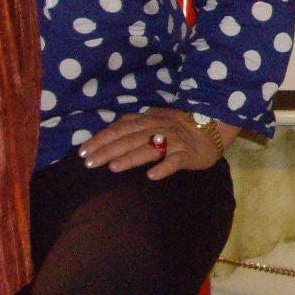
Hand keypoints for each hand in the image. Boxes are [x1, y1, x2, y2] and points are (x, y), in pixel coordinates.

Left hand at [79, 108, 235, 179]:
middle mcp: (158, 128)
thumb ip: (133, 124)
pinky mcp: (187, 155)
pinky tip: (152, 176)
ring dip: (131, 157)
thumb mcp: (154, 119)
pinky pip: (175, 161)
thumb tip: (109, 131)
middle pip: (129, 139)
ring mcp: (173, 142)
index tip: (82, 152)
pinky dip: (164, 167)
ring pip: (149, 149)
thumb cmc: (178, 126)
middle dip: (107, 151)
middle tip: (89, 164)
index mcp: (147, 119)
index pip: (119, 129)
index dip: (100, 139)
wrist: (212, 127)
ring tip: (114, 168)